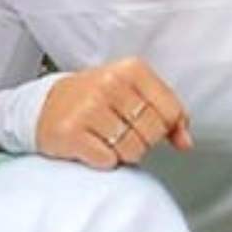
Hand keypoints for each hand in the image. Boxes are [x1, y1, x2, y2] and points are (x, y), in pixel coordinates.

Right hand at [36, 57, 192, 169]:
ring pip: (132, 151)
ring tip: (107, 139)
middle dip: (142, 141)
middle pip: (152, 134)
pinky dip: (104, 161)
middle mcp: (110, 84)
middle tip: (121, 131)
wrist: (46, 106)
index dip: (164, 127)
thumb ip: (168, 115)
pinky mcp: (71, 132)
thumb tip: (186, 142)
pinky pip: (108, 161)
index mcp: (132, 70)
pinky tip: (92, 146)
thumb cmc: (97, 100)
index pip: (171, 112)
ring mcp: (89, 107)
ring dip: (123, 153)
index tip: (146, 123)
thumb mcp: (136, 94)